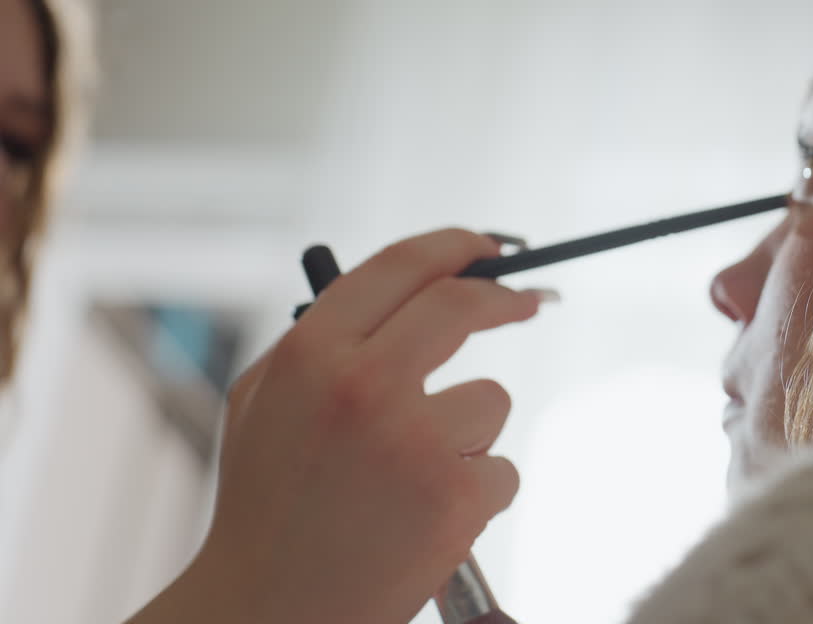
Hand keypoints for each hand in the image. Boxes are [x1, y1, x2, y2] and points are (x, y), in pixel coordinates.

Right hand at [130, 229, 542, 623]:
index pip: (400, 266)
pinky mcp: (456, 496)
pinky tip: (426, 523)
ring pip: (492, 400)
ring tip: (413, 482)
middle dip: (505, 298)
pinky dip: (476, 493)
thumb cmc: (270, 507)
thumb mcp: (264, 403)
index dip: (452, 246)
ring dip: (471, 434)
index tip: (484, 247)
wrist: (270, 612)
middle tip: (527, 301)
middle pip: (462, 305)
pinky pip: (501, 469)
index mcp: (311, 355)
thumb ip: (326, 341)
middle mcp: (363, 386)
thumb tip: (409, 290)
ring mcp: (414, 442)